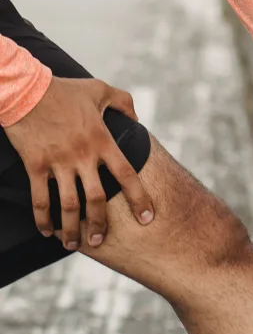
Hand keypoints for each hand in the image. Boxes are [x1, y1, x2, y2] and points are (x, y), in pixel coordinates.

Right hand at [4, 77, 153, 249]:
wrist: (25, 89)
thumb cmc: (62, 90)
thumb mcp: (98, 89)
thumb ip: (123, 102)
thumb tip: (136, 117)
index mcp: (102, 141)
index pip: (127, 176)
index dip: (139, 199)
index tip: (146, 219)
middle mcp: (83, 156)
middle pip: (97, 199)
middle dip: (100, 224)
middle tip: (100, 240)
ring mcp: (58, 162)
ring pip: (68, 205)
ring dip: (71, 228)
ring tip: (72, 244)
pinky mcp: (35, 165)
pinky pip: (40, 198)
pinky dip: (43, 218)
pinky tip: (47, 230)